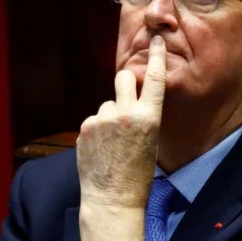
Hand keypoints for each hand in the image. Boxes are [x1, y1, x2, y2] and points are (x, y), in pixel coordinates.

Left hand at [76, 35, 168, 240]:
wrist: (111, 199)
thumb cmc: (137, 176)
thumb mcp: (151, 143)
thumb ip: (142, 118)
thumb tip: (132, 103)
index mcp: (148, 118)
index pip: (154, 79)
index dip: (156, 57)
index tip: (156, 41)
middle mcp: (124, 114)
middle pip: (124, 78)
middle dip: (127, 82)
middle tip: (128, 95)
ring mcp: (102, 119)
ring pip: (108, 104)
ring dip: (110, 115)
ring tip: (113, 143)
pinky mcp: (85, 127)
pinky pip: (94, 119)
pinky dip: (98, 130)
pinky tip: (101, 149)